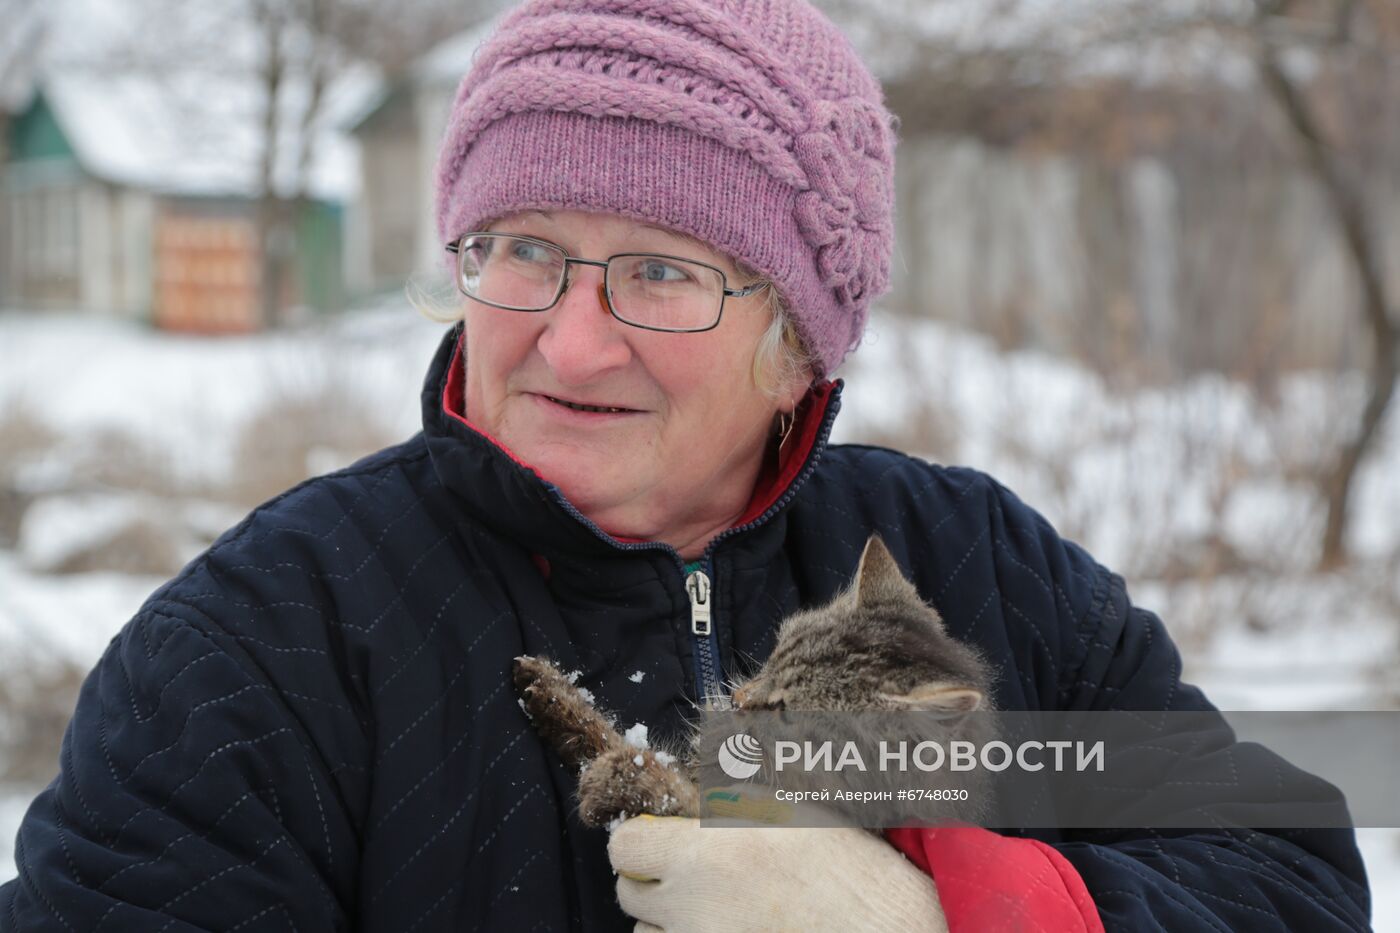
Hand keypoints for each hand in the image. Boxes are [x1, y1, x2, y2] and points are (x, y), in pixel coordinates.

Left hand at [607, 815, 947, 932]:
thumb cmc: (844, 863)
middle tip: (689, 869)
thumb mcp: (784, 807)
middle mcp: (691, 907)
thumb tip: (698, 776)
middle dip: (652, 877)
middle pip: (629, 894)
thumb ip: (729, 793)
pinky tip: (729, 928)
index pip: (623, 846)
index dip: (641, 836)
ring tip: (711, 905)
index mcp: (703, 852)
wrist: (882, 928)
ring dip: (667, 918)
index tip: (662, 834)